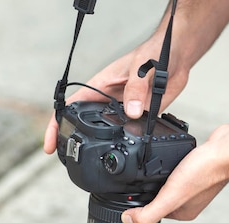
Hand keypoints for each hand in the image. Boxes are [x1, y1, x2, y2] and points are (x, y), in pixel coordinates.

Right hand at [43, 38, 188, 153]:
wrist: (178, 56)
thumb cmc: (154, 52)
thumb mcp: (142, 67)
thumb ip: (136, 89)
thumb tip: (131, 112)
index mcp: (100, 86)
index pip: (70, 107)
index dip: (57, 124)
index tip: (50, 143)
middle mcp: (108, 100)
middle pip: (85, 124)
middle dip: (74, 142)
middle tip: (67, 160)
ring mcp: (123, 110)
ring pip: (107, 132)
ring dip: (101, 146)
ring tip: (92, 163)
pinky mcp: (140, 117)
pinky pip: (130, 134)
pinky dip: (127, 145)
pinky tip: (127, 156)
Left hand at [121, 125, 228, 222]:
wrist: (228, 149)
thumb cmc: (205, 172)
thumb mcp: (170, 196)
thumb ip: (149, 212)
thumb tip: (127, 221)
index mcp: (182, 213)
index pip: (152, 211)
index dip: (140, 200)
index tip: (131, 187)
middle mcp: (189, 200)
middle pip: (159, 195)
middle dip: (149, 184)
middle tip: (143, 171)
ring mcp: (195, 184)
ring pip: (168, 181)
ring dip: (159, 172)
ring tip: (155, 162)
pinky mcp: (197, 168)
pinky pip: (177, 168)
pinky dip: (170, 162)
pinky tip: (170, 155)